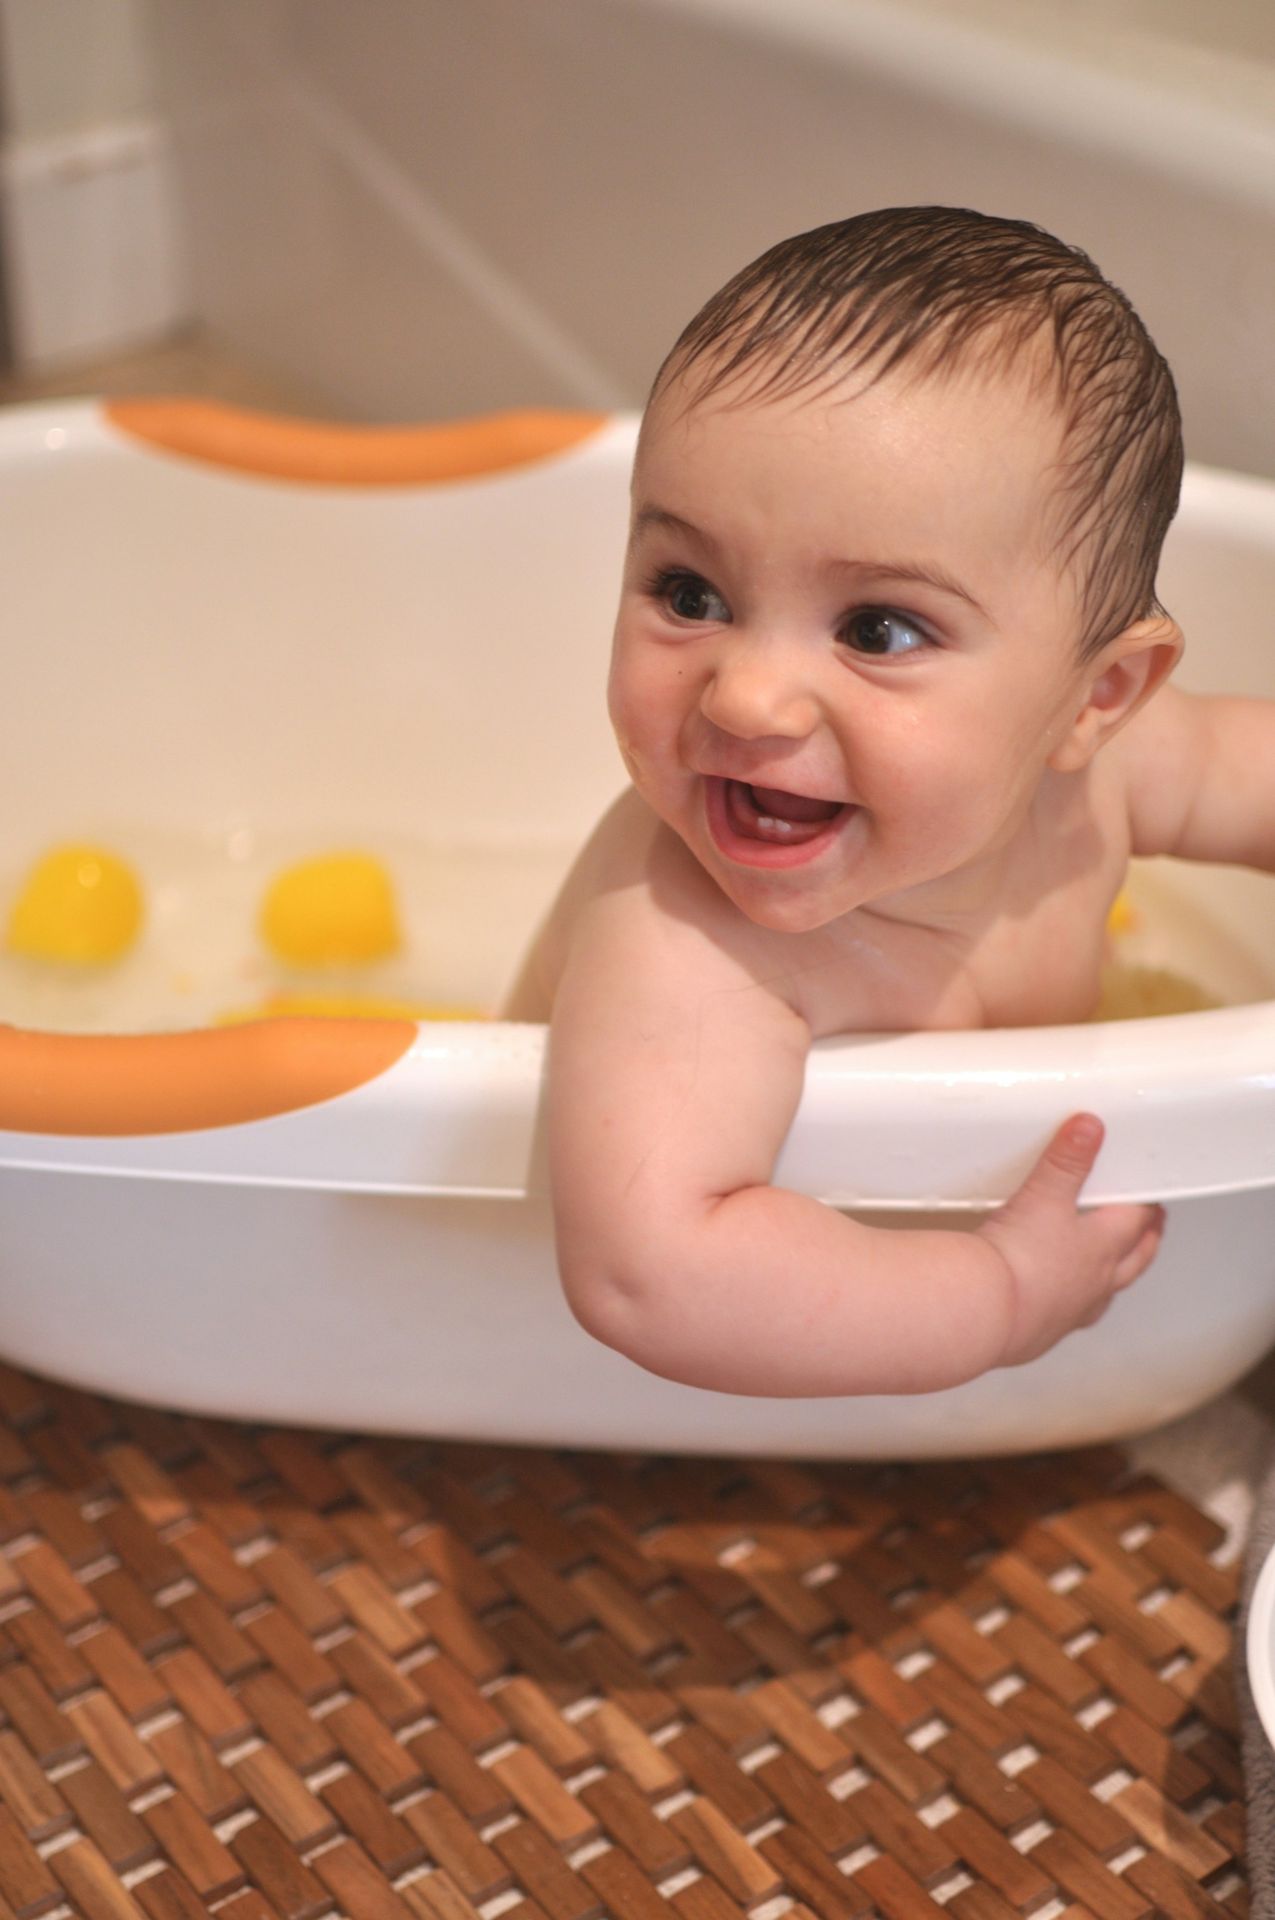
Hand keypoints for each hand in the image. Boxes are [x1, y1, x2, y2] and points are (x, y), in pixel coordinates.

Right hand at [977, 1113, 1164, 1365]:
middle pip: (1134, 1259)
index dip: (1148, 1206)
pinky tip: (1057, 1303)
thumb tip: (1089, 1129)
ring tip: (1112, 1269)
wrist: (986, 1310)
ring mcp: (1073, 1309)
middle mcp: (1096, 1281)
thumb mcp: (1044, 1195)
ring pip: (1107, 1291)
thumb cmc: (1020, 1260)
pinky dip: (1072, 1306)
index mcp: (1103, 1246)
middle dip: (1145, 1240)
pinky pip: (1070, 1316)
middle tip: (1151, 1228)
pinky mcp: (1044, 1330)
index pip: (1138, 1220)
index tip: (1154, 1197)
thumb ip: (1067, 1160)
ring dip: (1115, 1277)